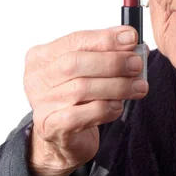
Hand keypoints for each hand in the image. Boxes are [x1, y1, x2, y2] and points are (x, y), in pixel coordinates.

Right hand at [23, 26, 147, 175]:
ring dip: (117, 86)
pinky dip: (105, 109)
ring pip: (82, 89)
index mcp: (42, 56)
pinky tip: (118, 106)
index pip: (76, 39)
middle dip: (112, 62)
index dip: (106, 38)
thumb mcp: (88, 69)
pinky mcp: (50, 127)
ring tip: (138, 87)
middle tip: (137, 64)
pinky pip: (81, 115)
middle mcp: (37, 78)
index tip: (131, 38)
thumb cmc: (77, 98)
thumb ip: (105, 51)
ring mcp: (41, 103)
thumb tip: (130, 39)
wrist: (64, 137)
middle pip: (75, 63)